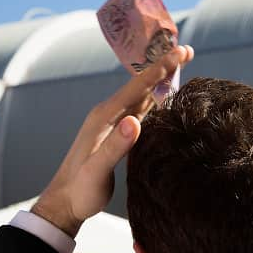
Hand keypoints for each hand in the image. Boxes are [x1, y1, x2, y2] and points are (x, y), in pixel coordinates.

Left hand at [31, 45, 193, 236]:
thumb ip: (115, 147)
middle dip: (164, 67)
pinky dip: (155, 97)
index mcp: (105, 117)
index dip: (160, 69)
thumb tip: (135, 121)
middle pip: (141, 85)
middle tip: (187, 50)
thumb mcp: (97, 171)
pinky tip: (165, 95)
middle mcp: (108, 114)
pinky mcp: (117, 133)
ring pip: (141, 94)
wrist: (65, 202)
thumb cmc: (81, 190)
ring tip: (180, 65)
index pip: (137, 87)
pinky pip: (140, 108)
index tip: (180, 52)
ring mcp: (113, 123)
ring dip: (161, 79)